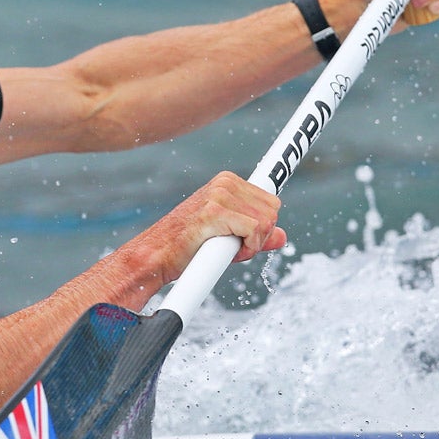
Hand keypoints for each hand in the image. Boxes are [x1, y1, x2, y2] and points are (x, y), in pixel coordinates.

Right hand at [143, 172, 286, 285]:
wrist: (155, 256)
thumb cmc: (185, 247)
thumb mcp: (225, 236)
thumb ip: (254, 233)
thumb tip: (282, 236)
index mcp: (227, 182)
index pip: (269, 200)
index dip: (267, 222)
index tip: (260, 232)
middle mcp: (224, 183)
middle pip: (273, 210)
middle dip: (260, 235)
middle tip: (234, 248)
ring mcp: (219, 195)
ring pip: (266, 221)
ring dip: (253, 244)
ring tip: (226, 251)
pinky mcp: (214, 212)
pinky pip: (254, 230)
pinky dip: (248, 248)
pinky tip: (226, 254)